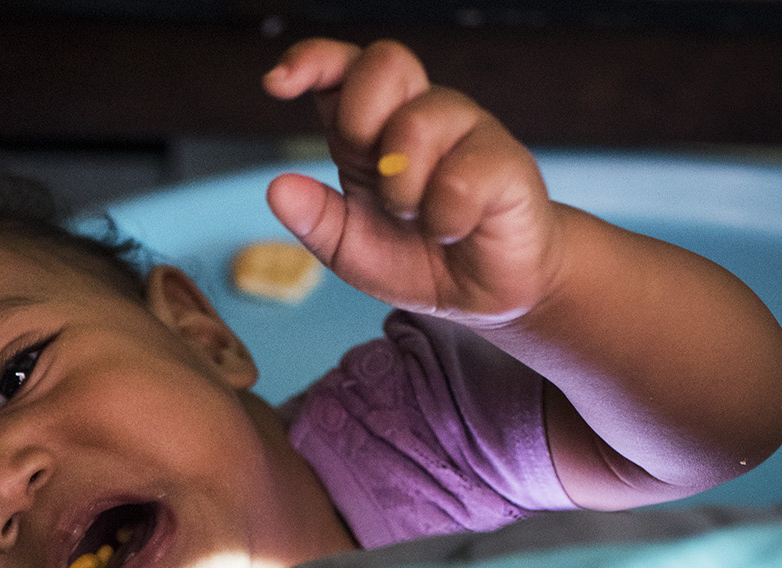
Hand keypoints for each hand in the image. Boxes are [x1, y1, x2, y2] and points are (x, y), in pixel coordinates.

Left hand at [263, 38, 563, 325]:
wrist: (483, 293)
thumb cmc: (416, 257)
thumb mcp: (349, 248)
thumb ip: (315, 219)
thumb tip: (276, 189)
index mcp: (373, 126)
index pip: (342, 66)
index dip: (310, 61)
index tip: (276, 85)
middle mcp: (419, 113)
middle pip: (384, 61)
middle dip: (359, 120)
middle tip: (371, 175)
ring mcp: (466, 130)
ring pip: (419, 120)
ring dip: (401, 188)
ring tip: (417, 220)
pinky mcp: (505, 159)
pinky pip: (462, 177)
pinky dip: (445, 218)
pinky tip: (453, 230)